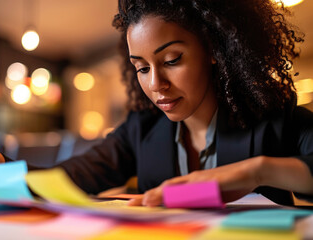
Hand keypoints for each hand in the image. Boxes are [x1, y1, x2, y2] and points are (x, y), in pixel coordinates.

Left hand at [128, 156, 264, 206]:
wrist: (250, 172)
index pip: (166, 190)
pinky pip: (188, 190)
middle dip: (146, 196)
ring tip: (142, 202)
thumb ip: (199, 199)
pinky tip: (167, 198)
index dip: (151, 196)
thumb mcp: (212, 195)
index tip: (137, 203)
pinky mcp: (208, 182)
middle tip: (130, 203)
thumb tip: (188, 207)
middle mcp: (191, 180)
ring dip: (156, 195)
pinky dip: (176, 194)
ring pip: (172, 188)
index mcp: (190, 183)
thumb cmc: (232, 184)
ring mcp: (198, 180)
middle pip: (164, 188)